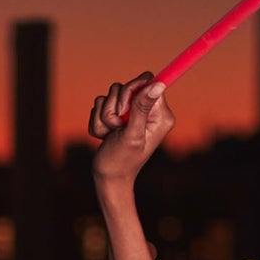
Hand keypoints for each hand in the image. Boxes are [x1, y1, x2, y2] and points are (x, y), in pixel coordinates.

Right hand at [89, 73, 175, 188]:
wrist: (108, 178)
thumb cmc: (121, 162)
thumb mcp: (132, 135)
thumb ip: (142, 108)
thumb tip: (159, 84)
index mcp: (160, 114)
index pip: (147, 80)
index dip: (131, 91)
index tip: (122, 110)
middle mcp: (148, 110)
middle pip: (127, 86)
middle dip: (114, 108)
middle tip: (116, 128)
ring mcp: (132, 112)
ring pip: (110, 95)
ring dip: (104, 116)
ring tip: (110, 135)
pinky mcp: (117, 115)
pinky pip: (101, 104)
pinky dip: (99, 121)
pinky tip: (105, 136)